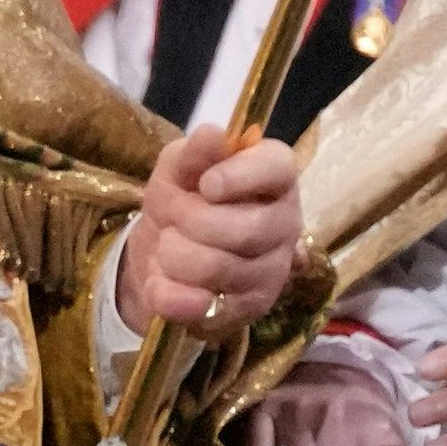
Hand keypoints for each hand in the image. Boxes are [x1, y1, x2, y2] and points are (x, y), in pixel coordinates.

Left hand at [118, 128, 301, 339]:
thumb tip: (213, 135)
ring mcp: (272, 272)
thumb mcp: (178, 168)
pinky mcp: (249, 311)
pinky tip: (163, 282)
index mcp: (275, 178)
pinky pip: (201, 306)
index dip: (240, 176)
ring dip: (173, 255)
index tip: (206, 185)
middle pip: (245, 228)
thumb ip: (193, 153)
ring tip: (168, 247)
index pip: (279, 168)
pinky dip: (168, 294)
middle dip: (190, 222)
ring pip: (217, 268)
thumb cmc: (182, 198)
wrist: (161, 254)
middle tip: (174, 217)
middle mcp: (286, 225)